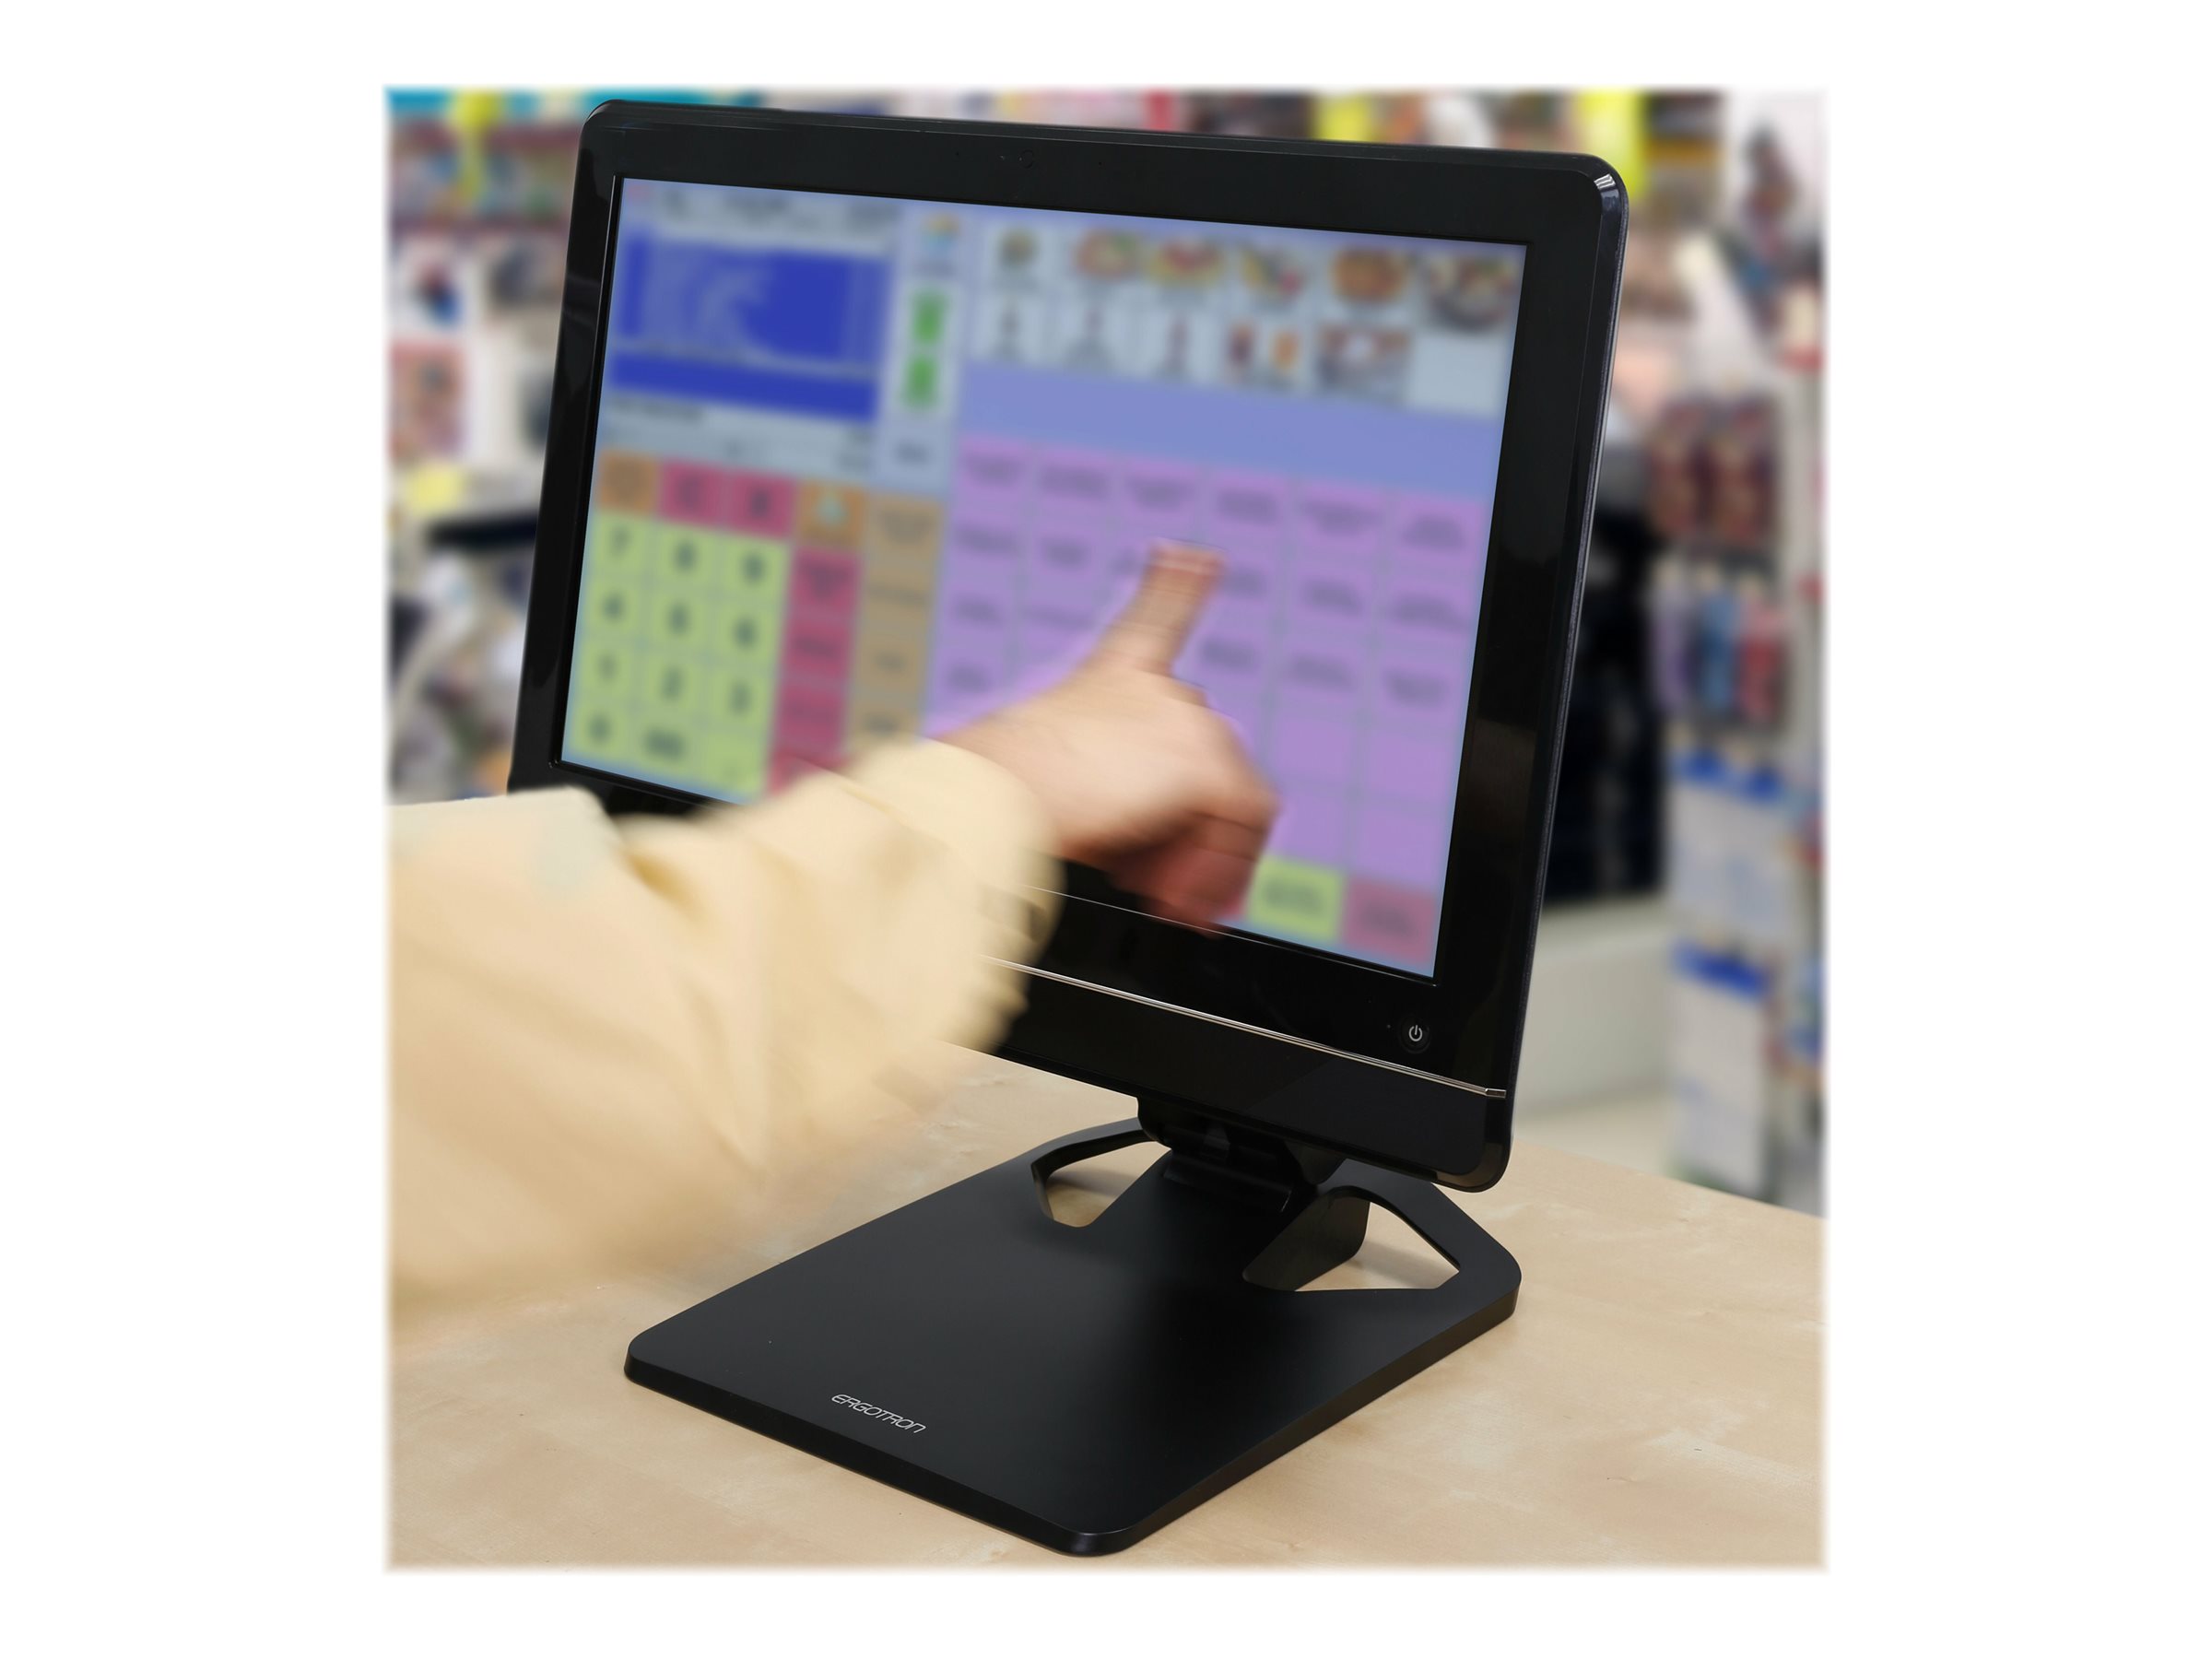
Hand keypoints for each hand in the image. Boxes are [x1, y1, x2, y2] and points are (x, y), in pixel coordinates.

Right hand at [945, 543, 1278, 927]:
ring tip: (1159, 900)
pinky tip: (1176, 900)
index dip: (1179, 584)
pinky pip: (1239, 828)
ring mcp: (1183, 719)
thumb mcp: (1053, 793)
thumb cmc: (988, 811)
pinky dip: (1216, 869)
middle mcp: (1151, 688)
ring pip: (1231, 803)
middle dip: (1192, 832)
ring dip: (1202, 860)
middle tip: (1153, 885)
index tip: (1199, 554)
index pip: (1155, 619)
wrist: (980, 806)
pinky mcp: (1203, 763)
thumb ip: (1109, 805)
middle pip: (1207, 762)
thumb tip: (1141, 861)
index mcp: (1107, 681)